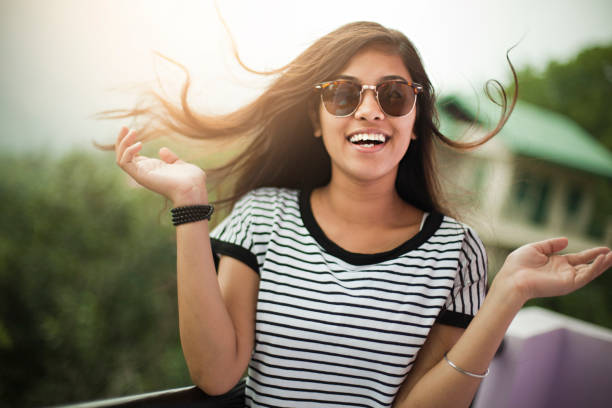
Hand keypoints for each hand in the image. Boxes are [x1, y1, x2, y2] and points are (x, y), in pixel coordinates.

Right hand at [115, 127, 207, 204]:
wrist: (193, 189)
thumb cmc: (191, 180)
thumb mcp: (180, 164)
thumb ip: (171, 158)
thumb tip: (162, 150)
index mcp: (151, 169)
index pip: (132, 156)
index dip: (129, 143)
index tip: (131, 130)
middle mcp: (143, 172)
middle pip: (123, 155)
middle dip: (122, 140)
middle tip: (126, 126)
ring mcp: (141, 174)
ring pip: (120, 158)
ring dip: (123, 143)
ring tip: (133, 132)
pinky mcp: (140, 176)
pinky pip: (124, 163)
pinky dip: (128, 151)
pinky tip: (139, 144)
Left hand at [495, 237, 611, 303]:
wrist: (513, 278)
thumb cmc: (518, 264)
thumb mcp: (536, 248)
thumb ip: (551, 244)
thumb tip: (567, 240)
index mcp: (557, 263)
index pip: (579, 258)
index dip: (591, 253)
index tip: (604, 249)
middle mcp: (564, 272)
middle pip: (587, 265)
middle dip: (601, 260)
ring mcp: (567, 279)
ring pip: (590, 271)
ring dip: (602, 264)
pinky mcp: (568, 284)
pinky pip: (585, 276)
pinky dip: (595, 268)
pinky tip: (602, 260)